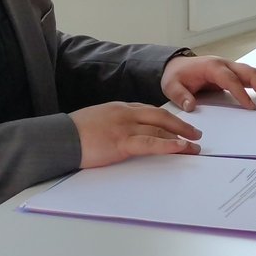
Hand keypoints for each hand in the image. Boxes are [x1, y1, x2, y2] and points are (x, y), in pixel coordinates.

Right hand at [69, 102, 202, 168]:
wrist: (59, 137)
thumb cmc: (74, 133)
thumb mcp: (97, 120)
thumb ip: (113, 123)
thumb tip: (124, 133)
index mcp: (120, 108)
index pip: (149, 111)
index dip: (167, 119)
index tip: (179, 125)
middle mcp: (126, 113)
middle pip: (160, 117)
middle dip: (181, 125)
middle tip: (196, 134)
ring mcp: (124, 126)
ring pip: (159, 130)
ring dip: (180, 138)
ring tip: (194, 147)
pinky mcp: (121, 142)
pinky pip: (150, 143)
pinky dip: (167, 145)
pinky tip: (180, 148)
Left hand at [161, 54, 255, 110]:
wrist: (176, 65)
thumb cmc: (176, 76)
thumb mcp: (171, 86)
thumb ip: (180, 96)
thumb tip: (190, 106)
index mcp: (211, 67)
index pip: (230, 79)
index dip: (241, 93)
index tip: (251, 107)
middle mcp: (224, 64)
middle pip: (248, 72)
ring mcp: (230, 67)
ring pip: (253, 73)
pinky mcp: (233, 72)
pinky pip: (252, 75)